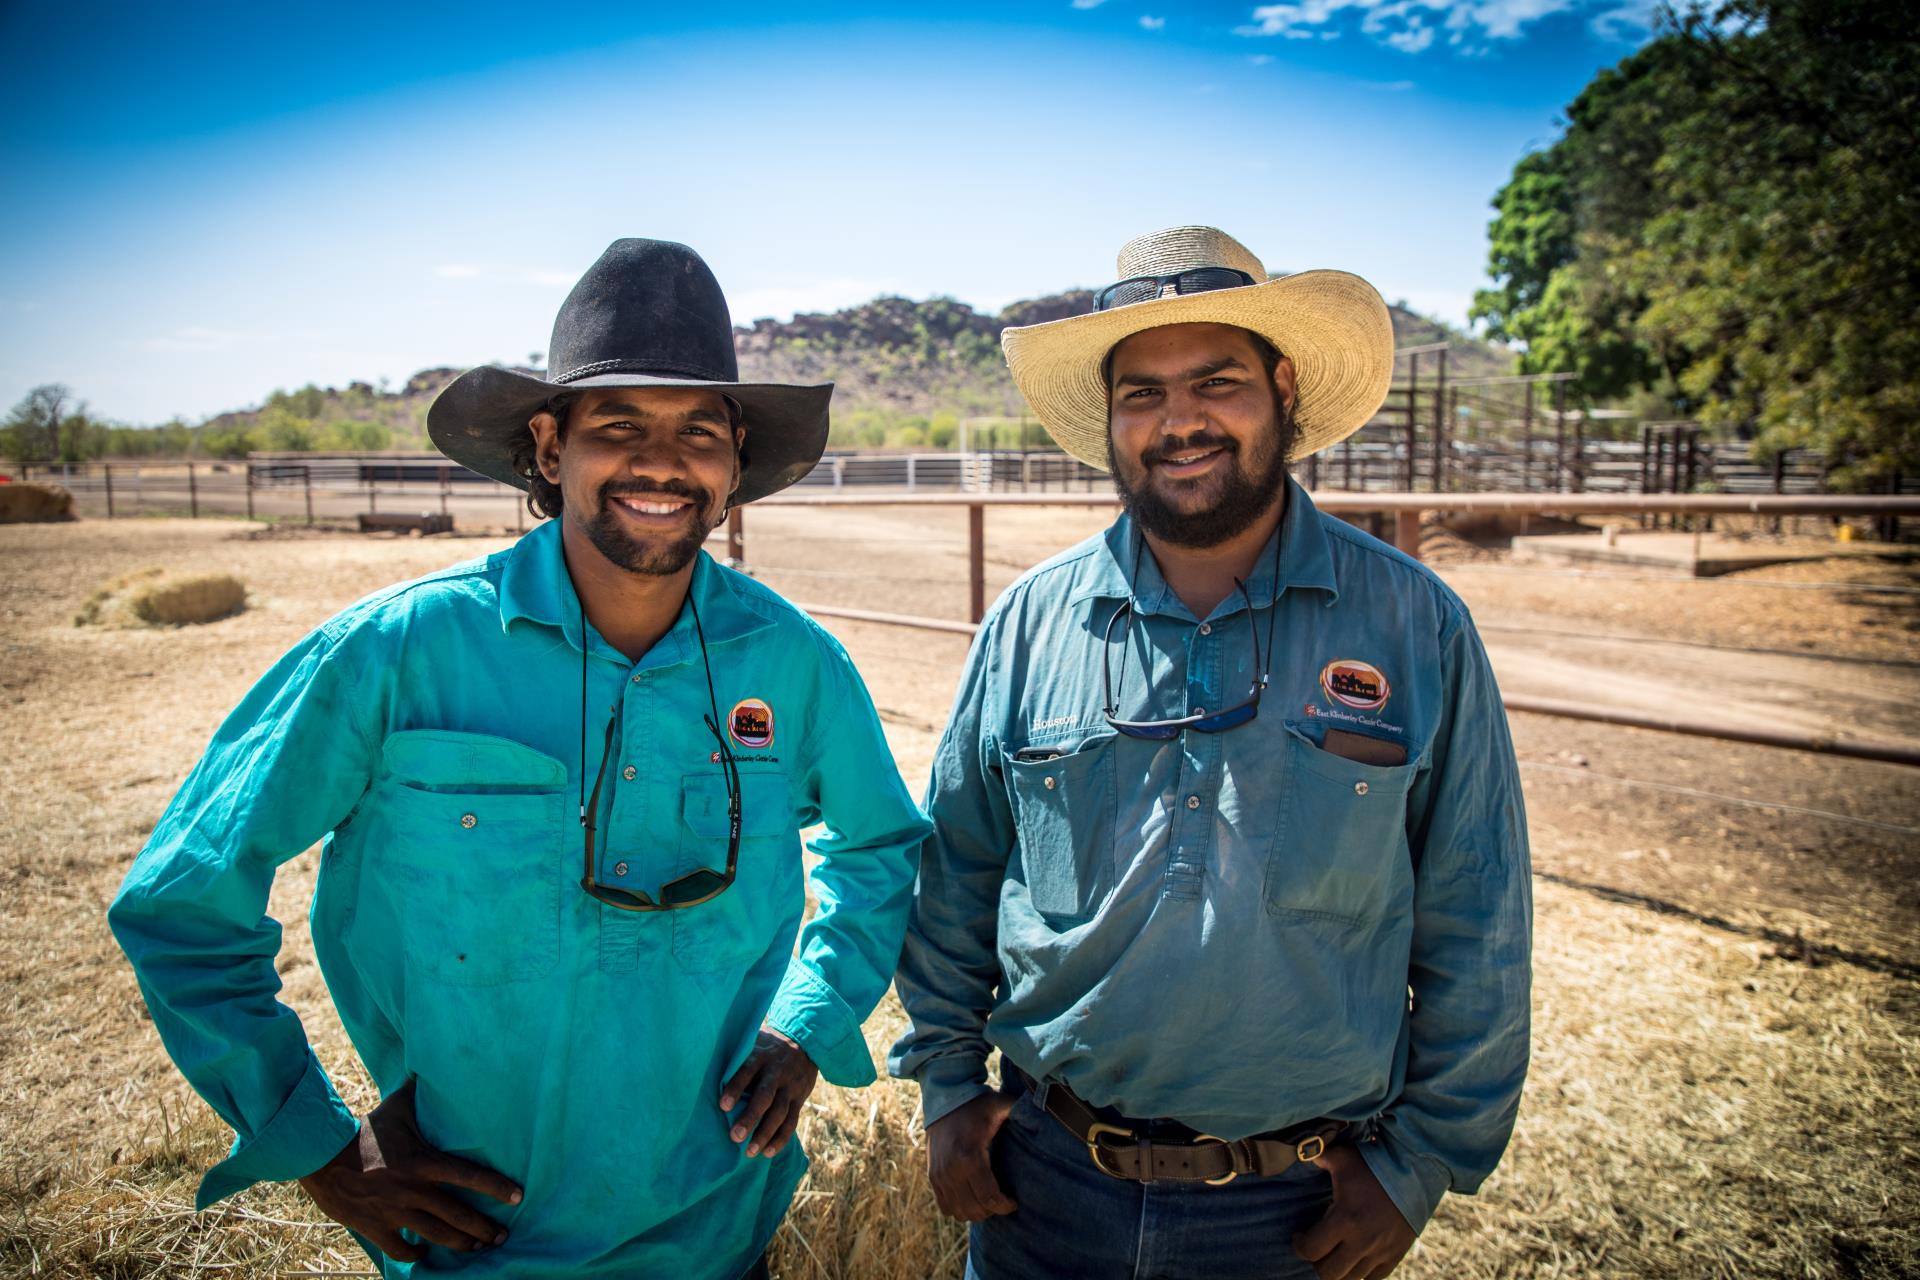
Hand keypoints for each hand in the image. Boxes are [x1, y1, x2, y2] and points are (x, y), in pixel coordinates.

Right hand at [297, 1078, 522, 1262]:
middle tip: (502, 1237)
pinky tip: (425, 1254)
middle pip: (459, 1216)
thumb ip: (420, 1091)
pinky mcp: (375, 1227)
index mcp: (424, 1161)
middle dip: (484, 1229)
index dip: (497, 1187)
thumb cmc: (365, 1129)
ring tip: (477, 1249)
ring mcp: (395, 1211)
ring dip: (461, 1245)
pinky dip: (415, 1254)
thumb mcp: (397, 1107)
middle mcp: (414, 1189)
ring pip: (437, 1235)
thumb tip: (433, 1062)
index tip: (519, 1197)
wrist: (322, 1155)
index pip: (469, 1175)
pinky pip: (400, 1249)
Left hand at [719, 1027, 818, 1157]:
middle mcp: (776, 1072)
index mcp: (760, 1057)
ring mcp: (790, 1087)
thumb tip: (702, 1066)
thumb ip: (736, 1055)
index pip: (747, 1072)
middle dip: (750, 1118)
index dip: (736, 1088)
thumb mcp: (753, 1042)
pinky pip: (791, 1121)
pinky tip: (767, 1152)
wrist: (804, 1043)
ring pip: (779, 1113)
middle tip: (735, 1137)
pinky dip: (780, 1138)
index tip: (723, 1106)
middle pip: (764, 1097)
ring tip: (750, 1152)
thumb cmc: (765, 1047)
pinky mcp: (799, 1099)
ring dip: (765, 1133)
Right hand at [926, 1090, 1017, 1221]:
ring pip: (960, 1212)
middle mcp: (951, 1170)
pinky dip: (959, 1208)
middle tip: (1003, 1201)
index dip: (1005, 1206)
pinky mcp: (932, 1177)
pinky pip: (945, 1207)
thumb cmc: (977, 1104)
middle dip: (992, 1211)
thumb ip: (1022, 1111)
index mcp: (969, 1156)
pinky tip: (972, 1198)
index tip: (1014, 1202)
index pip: (989, 1198)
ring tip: (988, 1201)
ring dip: (976, 1212)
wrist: (945, 1098)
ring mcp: (939, 1176)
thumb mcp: (1001, 1105)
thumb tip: (1048, 1115)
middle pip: (975, 1209)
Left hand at [1292, 1142, 1417, 1279]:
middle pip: (1328, 1273)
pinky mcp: (1395, 1256)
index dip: (1299, 1247)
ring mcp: (1380, 1252)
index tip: (1299, 1237)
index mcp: (1345, 1219)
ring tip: (1334, 1254)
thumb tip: (1300, 1151)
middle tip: (1316, 1249)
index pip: (1311, 1251)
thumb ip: (1318, 1157)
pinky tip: (1355, 1259)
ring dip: (1338, 1270)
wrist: (1415, 1175)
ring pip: (1350, 1279)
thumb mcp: (1343, 1158)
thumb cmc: (1374, 1165)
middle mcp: (1362, 1242)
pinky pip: (1373, 1279)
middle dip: (1317, 1263)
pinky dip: (1361, 1274)